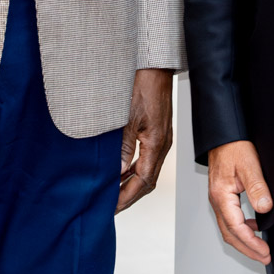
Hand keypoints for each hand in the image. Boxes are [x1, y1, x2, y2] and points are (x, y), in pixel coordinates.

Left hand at [116, 68, 173, 212]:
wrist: (155, 65)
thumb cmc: (143, 85)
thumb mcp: (127, 117)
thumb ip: (123, 147)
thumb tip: (117, 173)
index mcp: (156, 143)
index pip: (142, 181)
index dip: (126, 197)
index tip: (112, 208)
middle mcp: (162, 144)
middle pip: (147, 181)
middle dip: (129, 196)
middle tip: (111, 207)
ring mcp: (161, 138)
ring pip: (148, 171)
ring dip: (132, 183)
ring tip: (114, 192)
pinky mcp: (157, 131)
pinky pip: (148, 158)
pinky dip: (135, 169)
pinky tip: (122, 170)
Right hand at [205, 140, 272, 264]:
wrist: (224, 136)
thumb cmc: (233, 147)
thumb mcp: (250, 165)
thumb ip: (257, 188)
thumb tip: (265, 208)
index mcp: (222, 196)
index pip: (236, 228)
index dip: (251, 242)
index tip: (264, 251)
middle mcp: (217, 201)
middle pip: (229, 234)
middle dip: (247, 249)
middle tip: (264, 257)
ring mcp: (218, 199)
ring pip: (228, 229)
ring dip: (244, 242)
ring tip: (260, 249)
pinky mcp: (222, 196)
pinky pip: (229, 220)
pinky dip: (241, 230)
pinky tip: (253, 228)